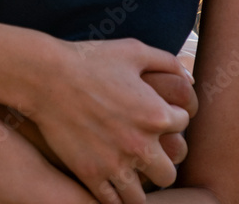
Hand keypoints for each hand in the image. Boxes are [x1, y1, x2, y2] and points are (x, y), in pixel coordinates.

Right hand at [27, 37, 190, 203]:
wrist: (47, 76)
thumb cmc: (91, 59)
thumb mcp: (134, 50)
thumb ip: (167, 61)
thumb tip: (190, 79)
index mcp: (156, 114)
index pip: (183, 127)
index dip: (171, 117)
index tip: (156, 114)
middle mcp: (141, 145)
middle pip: (169, 173)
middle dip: (160, 162)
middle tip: (146, 151)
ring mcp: (116, 165)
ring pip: (142, 198)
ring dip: (138, 185)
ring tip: (129, 172)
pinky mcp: (91, 175)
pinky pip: (112, 203)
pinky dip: (113, 196)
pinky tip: (109, 181)